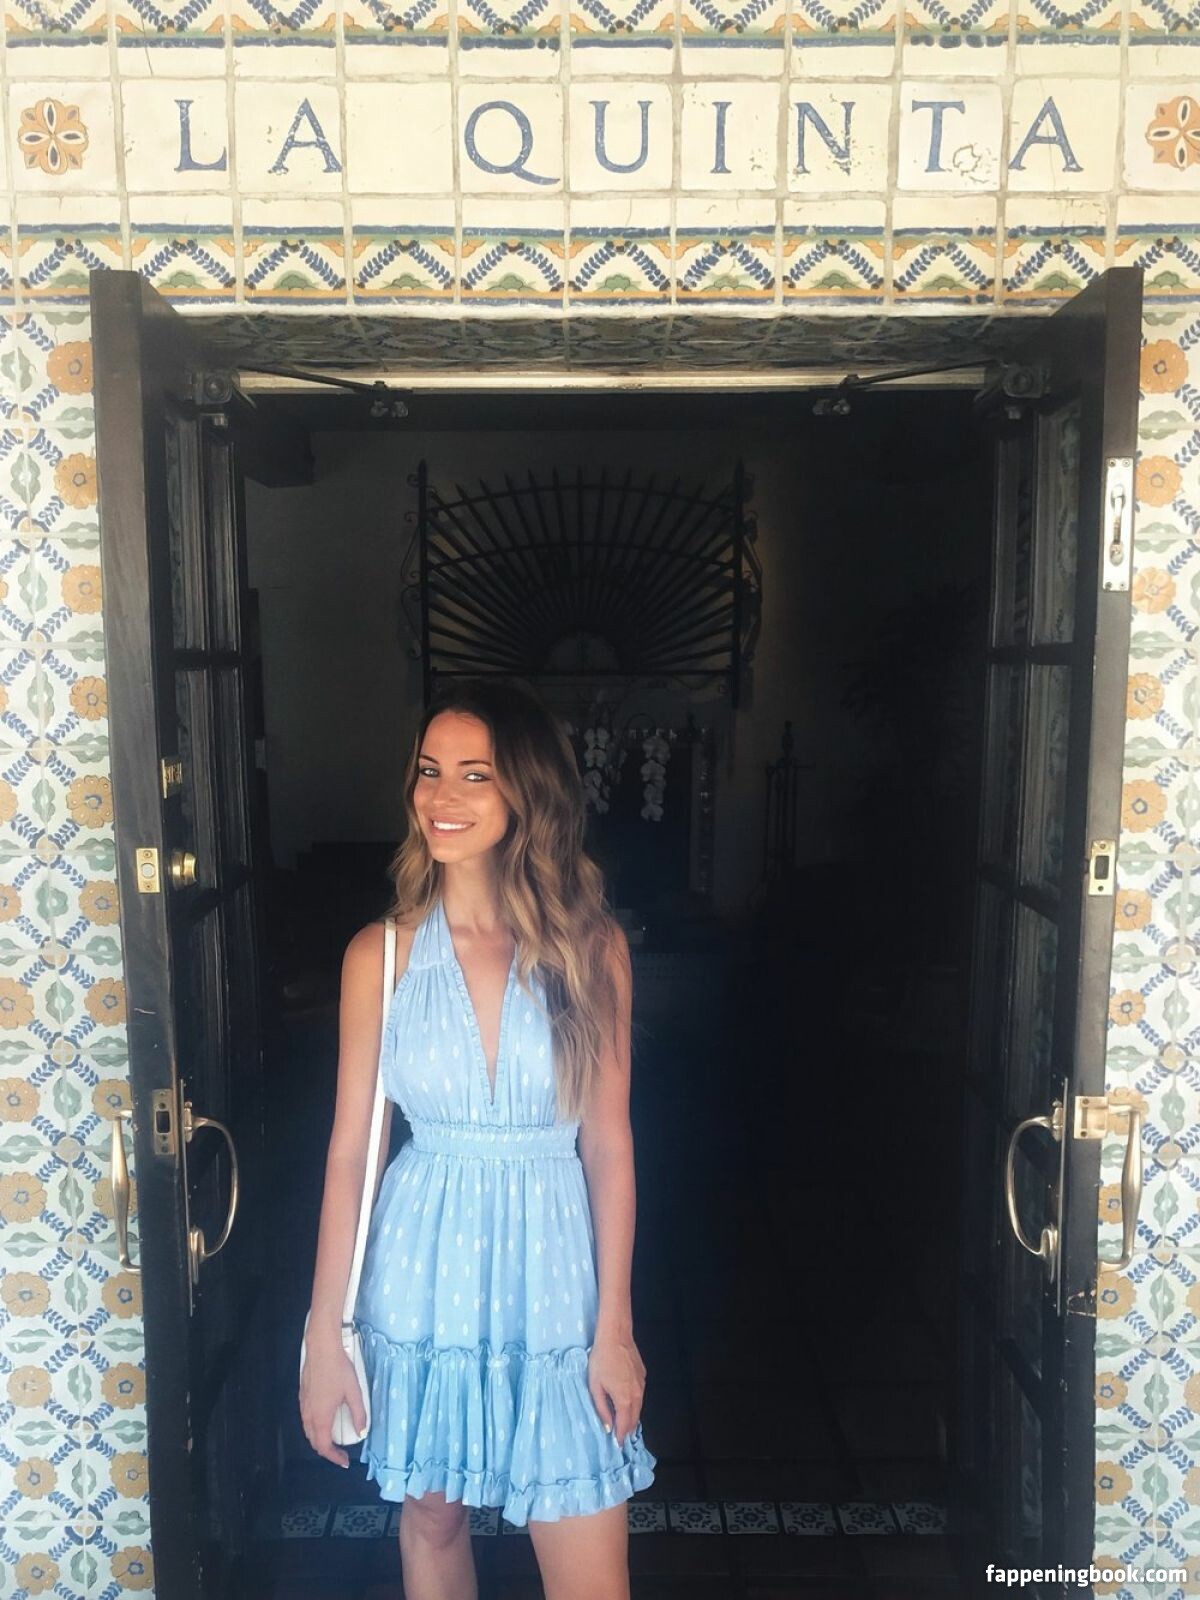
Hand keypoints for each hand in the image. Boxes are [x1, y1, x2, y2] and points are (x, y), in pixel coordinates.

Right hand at [299, 1338, 366, 1469]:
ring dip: (319, 1439)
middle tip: (340, 1452)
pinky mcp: (302, 1396)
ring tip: (334, 1439)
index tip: (344, 1460)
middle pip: (313, 1441)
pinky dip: (314, 1427)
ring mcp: (303, 1405)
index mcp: (321, 1417)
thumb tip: (362, 1430)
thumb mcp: (354, 1392)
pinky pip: (306, 1419)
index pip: (324, 1447)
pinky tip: (325, 1420)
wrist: (322, 1349)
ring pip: (308, 1431)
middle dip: (326, 1450)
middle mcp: (309, 1414)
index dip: (334, 1457)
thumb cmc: (338, 1369)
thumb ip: (359, 1414)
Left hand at [587, 1330, 645, 1446]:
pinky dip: (633, 1404)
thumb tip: (607, 1426)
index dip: (620, 1438)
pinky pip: (639, 1396)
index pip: (625, 1426)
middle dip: (627, 1430)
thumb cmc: (601, 1360)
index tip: (616, 1446)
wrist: (615, 1336)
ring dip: (631, 1417)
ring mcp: (642, 1385)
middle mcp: (637, 1395)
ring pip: (638, 1408)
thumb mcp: (595, 1386)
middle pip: (634, 1419)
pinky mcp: (642, 1376)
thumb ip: (602, 1409)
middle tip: (618, 1437)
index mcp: (625, 1400)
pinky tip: (625, 1402)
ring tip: (621, 1423)